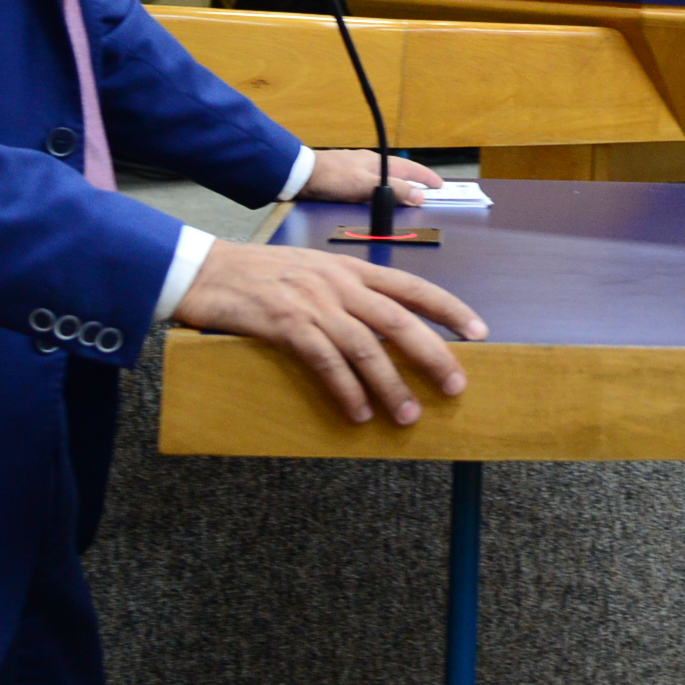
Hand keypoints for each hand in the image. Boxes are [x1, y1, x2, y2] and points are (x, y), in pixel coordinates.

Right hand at [174, 239, 485, 422]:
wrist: (206, 270)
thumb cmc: (260, 274)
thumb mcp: (313, 270)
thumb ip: (347, 291)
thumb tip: (380, 324)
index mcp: (351, 269)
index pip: (413, 287)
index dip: (449, 309)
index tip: (478, 331)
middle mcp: (339, 284)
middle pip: (399, 321)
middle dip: (432, 355)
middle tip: (455, 386)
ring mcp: (314, 304)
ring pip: (366, 348)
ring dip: (391, 385)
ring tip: (407, 416)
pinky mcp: (286, 325)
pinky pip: (325, 362)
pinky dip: (345, 390)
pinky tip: (358, 413)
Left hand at [303, 148, 442, 201]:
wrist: (299, 175)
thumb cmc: (333, 178)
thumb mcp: (365, 186)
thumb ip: (392, 190)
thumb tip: (419, 196)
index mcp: (378, 162)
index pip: (411, 169)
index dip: (426, 178)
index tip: (440, 187)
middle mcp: (370, 162)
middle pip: (399, 172)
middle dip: (415, 182)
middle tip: (427, 193)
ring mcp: (357, 168)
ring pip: (385, 177)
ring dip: (398, 186)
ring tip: (406, 197)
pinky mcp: (345, 176)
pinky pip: (372, 183)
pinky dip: (382, 190)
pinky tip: (377, 197)